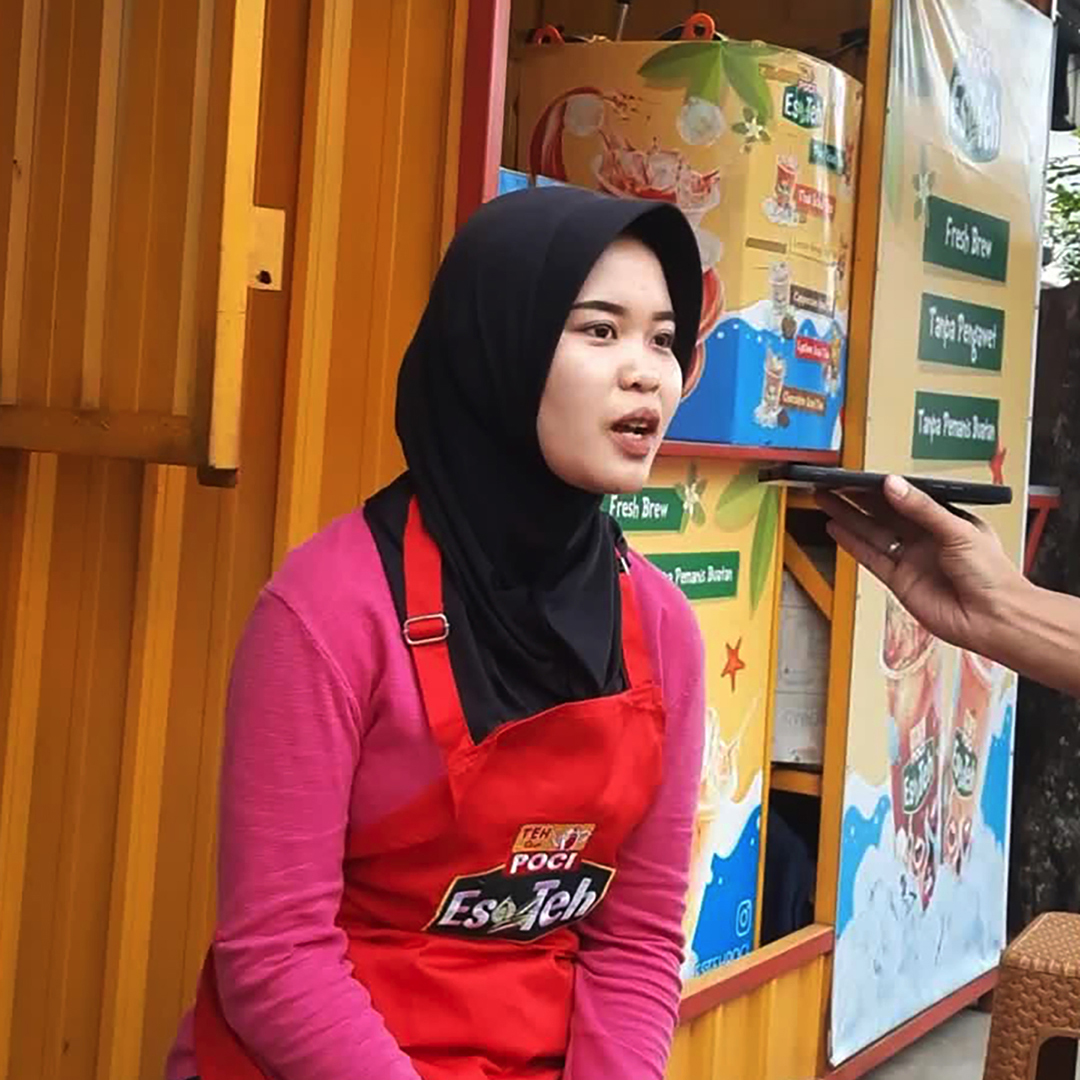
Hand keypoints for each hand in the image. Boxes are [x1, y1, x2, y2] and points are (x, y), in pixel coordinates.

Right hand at [816, 475, 1027, 655]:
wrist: (993, 617)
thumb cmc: (992, 575)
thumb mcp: (958, 530)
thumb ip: (922, 509)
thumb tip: (894, 486)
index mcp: (946, 521)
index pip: (908, 498)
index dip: (884, 487)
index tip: (862, 475)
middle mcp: (926, 539)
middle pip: (883, 513)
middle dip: (858, 498)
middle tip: (834, 483)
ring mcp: (911, 560)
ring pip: (872, 532)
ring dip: (848, 517)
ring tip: (826, 500)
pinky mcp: (898, 581)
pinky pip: (870, 557)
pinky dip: (852, 543)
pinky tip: (837, 528)